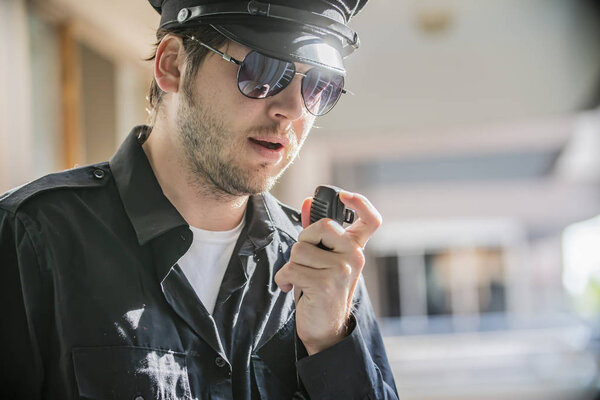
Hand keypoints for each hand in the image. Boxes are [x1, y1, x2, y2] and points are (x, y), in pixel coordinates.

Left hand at [274, 191, 381, 354]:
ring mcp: (342, 270)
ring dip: (291, 264)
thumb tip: (307, 201)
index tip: (344, 195)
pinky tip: (289, 288)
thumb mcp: (323, 260)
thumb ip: (317, 233)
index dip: (360, 202)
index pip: (371, 220)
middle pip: (321, 225)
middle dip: (303, 241)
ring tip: (299, 278)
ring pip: (299, 249)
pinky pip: (291, 269)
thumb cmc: (320, 290)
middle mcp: (355, 257)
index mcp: (356, 249)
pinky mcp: (324, 284)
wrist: (325, 330)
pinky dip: (283, 278)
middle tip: (305, 261)